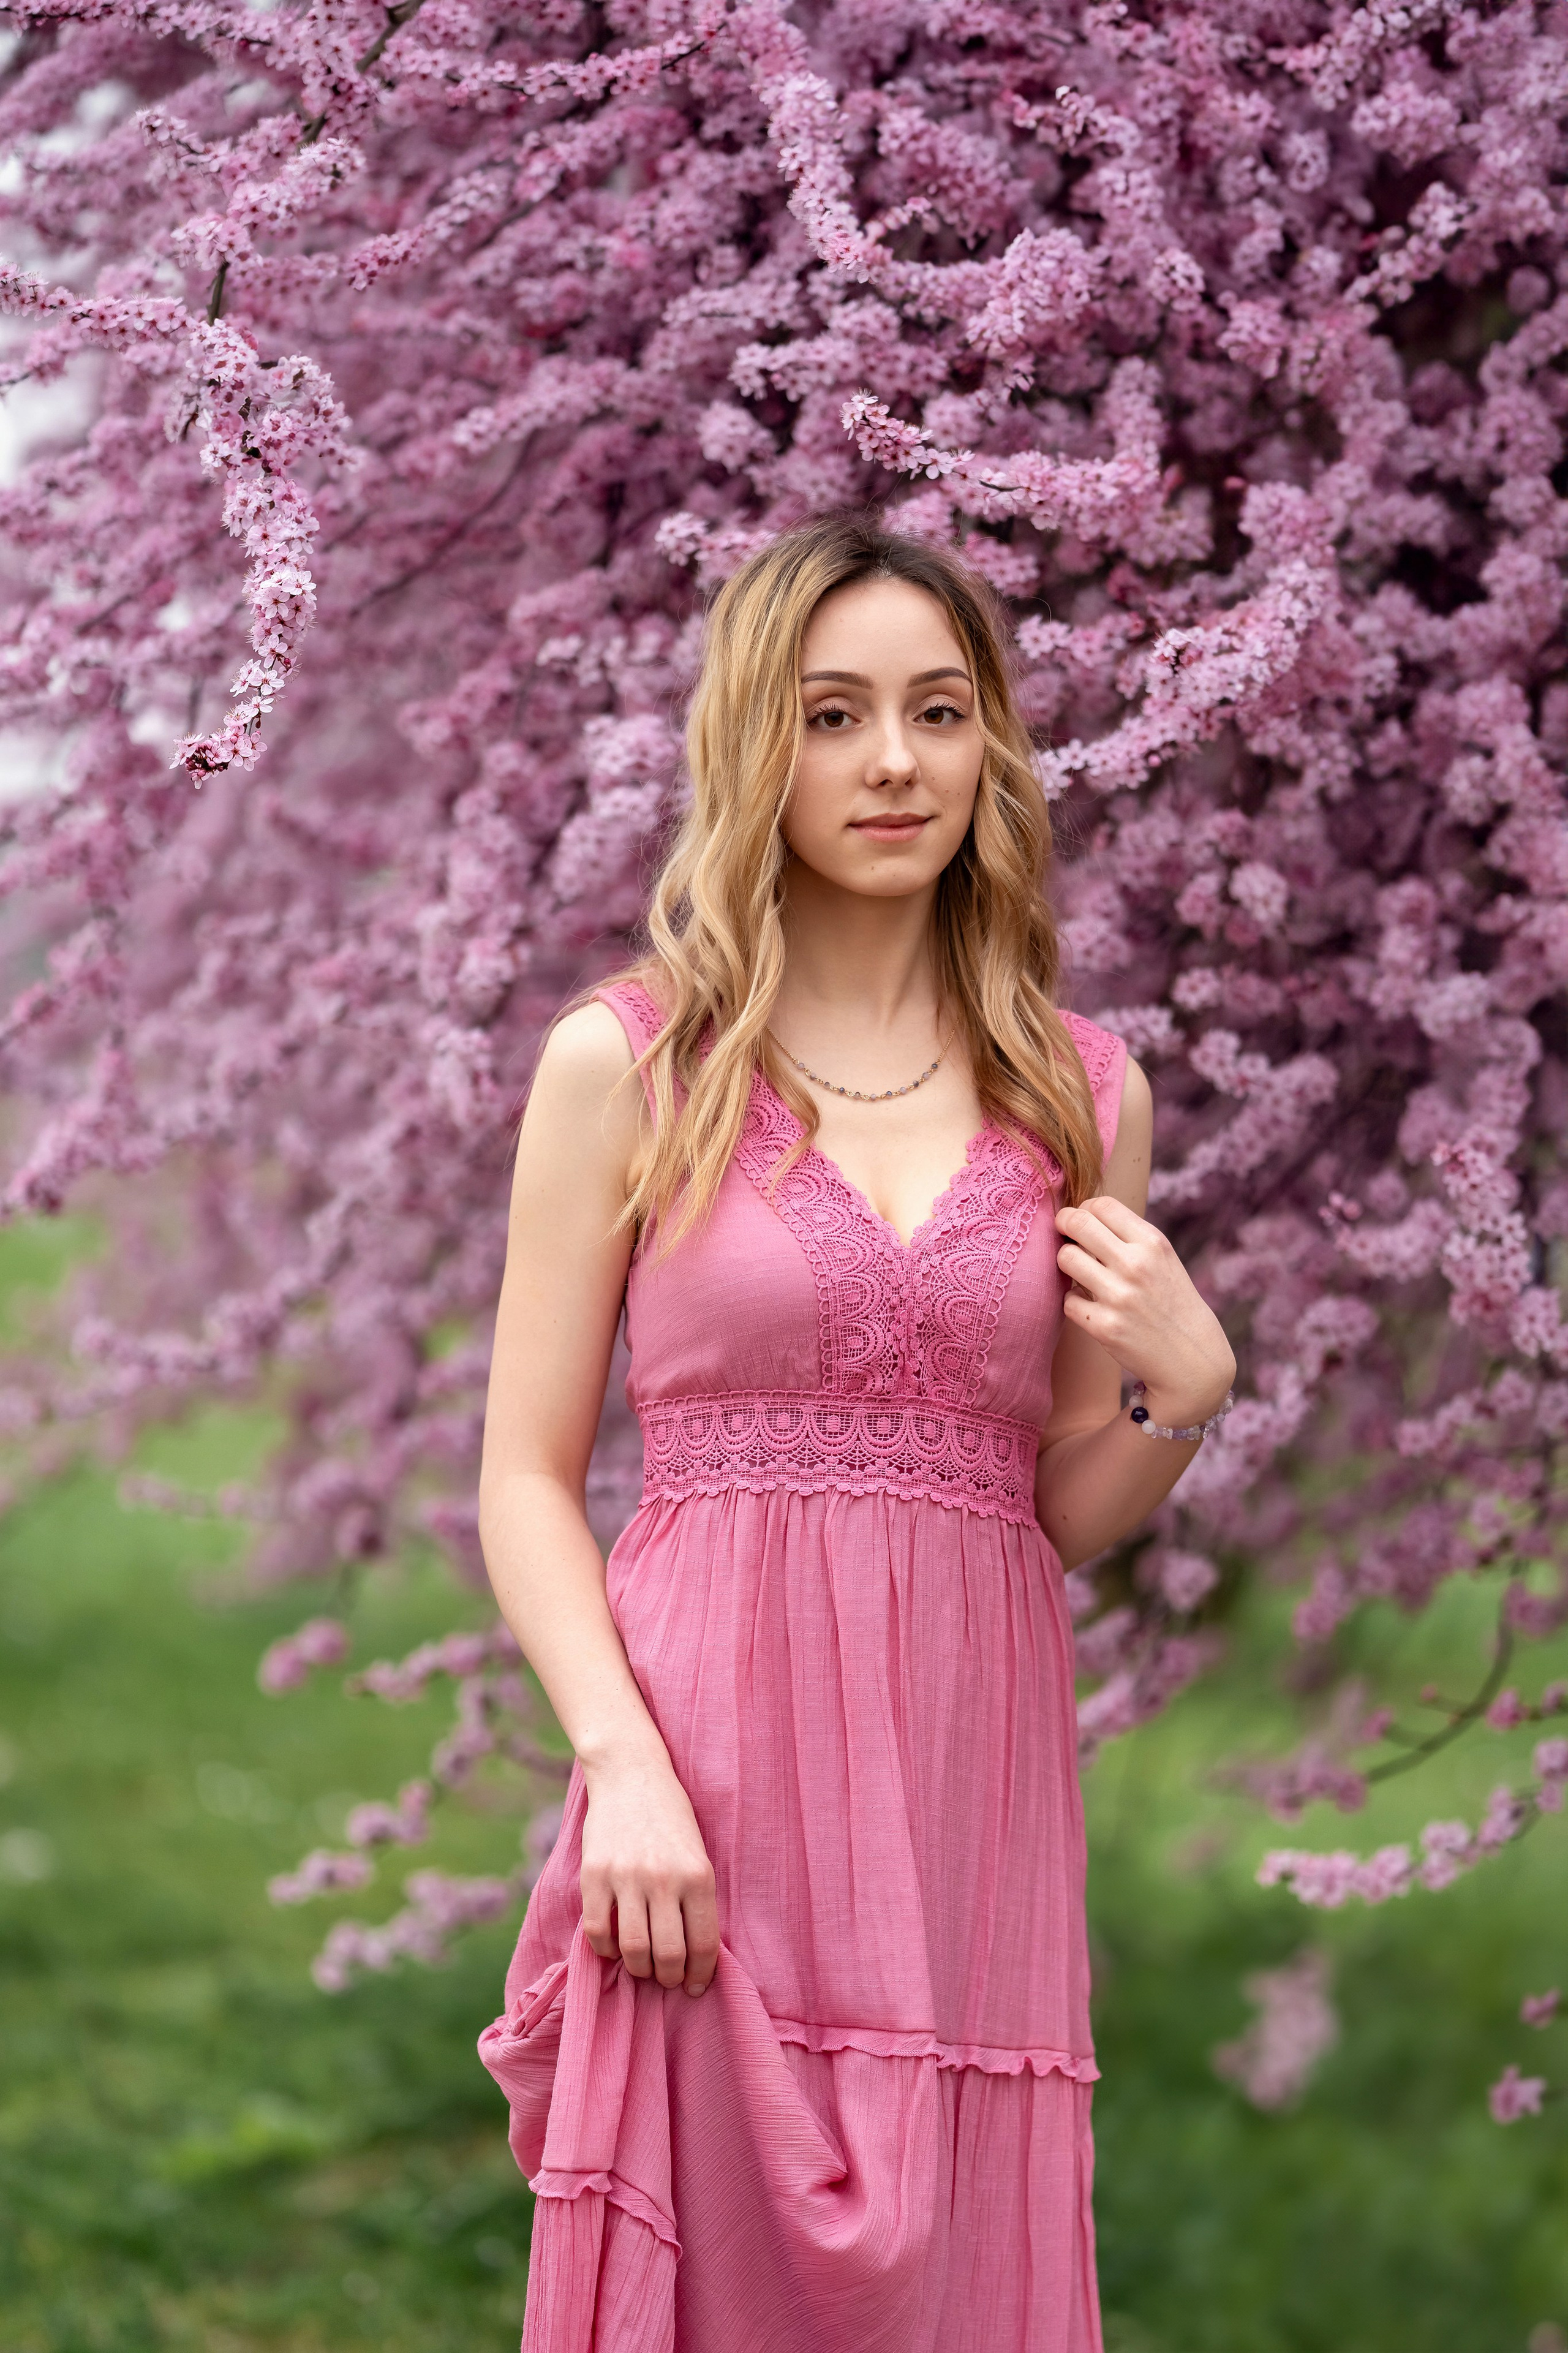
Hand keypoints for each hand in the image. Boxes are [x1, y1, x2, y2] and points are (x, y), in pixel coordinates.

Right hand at [579, 1743, 719, 1996]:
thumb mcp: (697, 1854)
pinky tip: (615, 1946)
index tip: (696, 1987)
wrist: (630, 1774)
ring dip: (640, 1970)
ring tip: (643, 1967)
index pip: (703, 1945)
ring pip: (634, 1951)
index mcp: (698, 1875)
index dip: (701, 1976)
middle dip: (670, 1978)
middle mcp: (664, 1879)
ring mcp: (626, 1877)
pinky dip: (607, 1951)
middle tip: (668, 1979)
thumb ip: (695, 1899)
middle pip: (669, 1956)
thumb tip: (694, 1954)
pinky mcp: (594, 1875)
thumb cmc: (670, 1818)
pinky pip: (598, 1932)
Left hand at [1054, 1193, 1235, 1427]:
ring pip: (1065, 1258)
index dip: (1084, 1209)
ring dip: (1068, 1264)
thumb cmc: (1171, 1302)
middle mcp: (1136, 1265)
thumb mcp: (1163, 1260)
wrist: (1192, 1359)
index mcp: (1153, 1243)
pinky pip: (1068, 1300)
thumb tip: (1081, 1213)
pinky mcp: (1104, 1326)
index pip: (1101, 1204)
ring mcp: (1119, 1296)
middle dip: (1064, 1225)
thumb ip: (1129, 1236)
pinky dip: (1076, 1302)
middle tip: (1065, 1235)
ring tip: (1082, 1274)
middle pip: (1076, 1223)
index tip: (1083, 1221)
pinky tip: (1092, 1306)